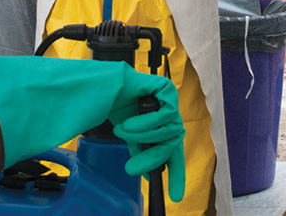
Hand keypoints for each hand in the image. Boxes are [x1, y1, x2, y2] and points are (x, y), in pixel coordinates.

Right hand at [108, 67, 185, 202]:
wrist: (109, 88)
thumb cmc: (120, 109)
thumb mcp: (132, 138)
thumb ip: (142, 153)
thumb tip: (147, 176)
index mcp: (163, 130)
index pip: (174, 155)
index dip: (176, 176)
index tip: (175, 196)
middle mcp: (170, 118)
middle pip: (172, 145)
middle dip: (152, 158)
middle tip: (131, 169)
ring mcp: (171, 103)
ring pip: (169, 130)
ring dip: (143, 135)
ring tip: (123, 130)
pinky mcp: (168, 90)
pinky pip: (167, 113)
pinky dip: (148, 121)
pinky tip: (132, 119)